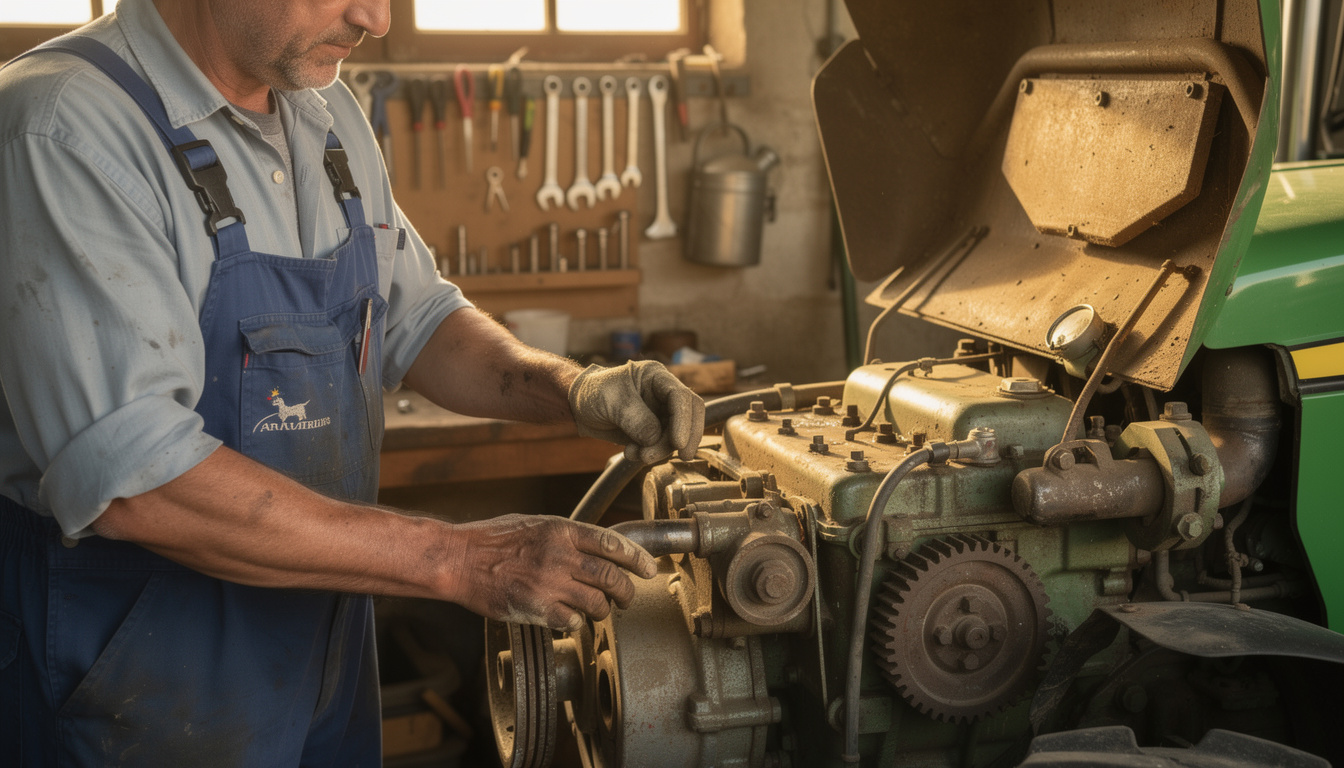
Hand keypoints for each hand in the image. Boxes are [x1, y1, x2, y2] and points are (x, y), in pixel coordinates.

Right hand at [445, 514, 657, 630]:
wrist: (459, 559)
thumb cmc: (492, 540)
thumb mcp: (534, 524)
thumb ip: (564, 535)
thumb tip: (595, 546)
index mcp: (561, 531)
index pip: (612, 544)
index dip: (637, 559)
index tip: (649, 569)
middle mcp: (560, 555)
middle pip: (611, 577)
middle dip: (627, 591)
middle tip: (628, 598)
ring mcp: (549, 583)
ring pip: (596, 603)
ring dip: (603, 610)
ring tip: (600, 611)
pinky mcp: (537, 608)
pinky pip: (572, 621)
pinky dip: (576, 622)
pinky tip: (570, 618)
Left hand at [568, 361, 705, 463]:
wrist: (578, 407)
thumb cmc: (593, 393)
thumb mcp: (612, 402)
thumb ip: (636, 420)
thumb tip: (656, 439)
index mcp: (656, 377)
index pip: (681, 397)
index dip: (685, 420)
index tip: (678, 442)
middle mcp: (663, 394)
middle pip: (689, 416)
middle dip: (684, 438)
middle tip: (680, 456)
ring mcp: (659, 414)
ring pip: (676, 435)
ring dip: (661, 449)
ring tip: (637, 455)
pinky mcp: (652, 431)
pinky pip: (661, 446)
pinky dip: (650, 454)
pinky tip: (630, 453)